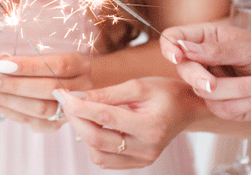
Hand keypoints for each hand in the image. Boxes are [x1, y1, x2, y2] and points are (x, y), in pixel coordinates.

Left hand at [0, 52, 91, 132]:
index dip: (30, 65)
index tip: (2, 63)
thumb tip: (3, 59)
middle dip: (15, 85)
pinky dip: (13, 114)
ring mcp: (74, 110)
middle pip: (49, 89)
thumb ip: (30, 55)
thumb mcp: (52, 53)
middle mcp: (83, 88)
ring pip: (43, 109)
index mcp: (81, 65)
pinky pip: (37, 123)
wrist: (83, 89)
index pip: (58, 65)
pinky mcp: (60, 125)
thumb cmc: (60, 65)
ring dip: (11, 101)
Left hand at [54, 77, 202, 168]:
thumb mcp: (138, 85)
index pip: (105, 118)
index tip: (62, 94)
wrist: (187, 109)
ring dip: (83, 132)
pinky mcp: (137, 164)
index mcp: (151, 126)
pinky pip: (105, 160)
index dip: (79, 106)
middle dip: (76, 119)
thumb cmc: (165, 93)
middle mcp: (147, 149)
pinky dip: (94, 144)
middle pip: (98, 139)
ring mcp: (143, 160)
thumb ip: (107, 94)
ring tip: (82, 112)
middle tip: (66, 101)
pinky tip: (95, 125)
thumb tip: (77, 97)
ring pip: (97, 154)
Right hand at [160, 22, 250, 120]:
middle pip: (183, 70)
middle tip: (213, 83)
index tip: (177, 57)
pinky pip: (222, 109)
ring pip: (205, 93)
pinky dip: (248, 101)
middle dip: (199, 78)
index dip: (169, 47)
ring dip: (239, 90)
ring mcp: (210, 84)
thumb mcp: (247, 47)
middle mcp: (203, 61)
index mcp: (205, 38)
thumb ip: (214, 50)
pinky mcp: (222, 106)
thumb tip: (182, 47)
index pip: (173, 38)